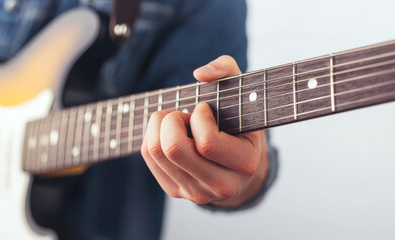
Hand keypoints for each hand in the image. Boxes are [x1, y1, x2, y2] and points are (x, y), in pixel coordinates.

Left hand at [141, 55, 268, 206]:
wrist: (238, 163)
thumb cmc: (239, 123)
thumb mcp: (242, 94)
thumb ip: (227, 70)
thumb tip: (200, 74)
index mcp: (245, 164)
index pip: (207, 142)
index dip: (200, 116)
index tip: (205, 109)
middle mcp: (222, 185)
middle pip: (174, 149)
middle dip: (172, 120)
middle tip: (183, 114)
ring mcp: (197, 192)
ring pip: (157, 152)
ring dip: (159, 125)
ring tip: (177, 121)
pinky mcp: (176, 191)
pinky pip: (149, 156)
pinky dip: (152, 135)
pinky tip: (170, 133)